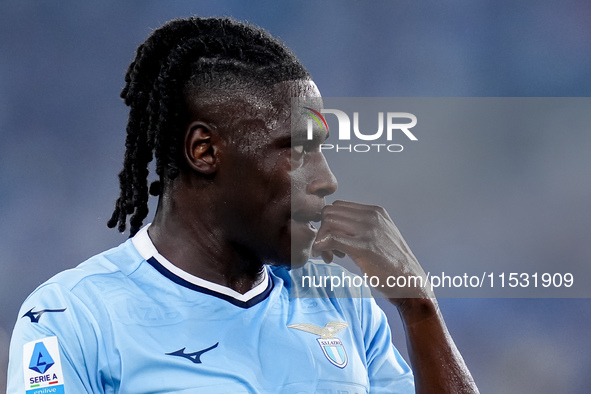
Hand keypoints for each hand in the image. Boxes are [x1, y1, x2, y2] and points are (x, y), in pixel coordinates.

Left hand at [312, 200, 433, 302]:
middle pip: (330, 212)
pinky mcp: (363, 247)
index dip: (329, 222)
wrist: (410, 283)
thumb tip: (336, 229)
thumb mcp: (381, 236)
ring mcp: (368, 230)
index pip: (338, 206)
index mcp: (376, 212)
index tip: (332, 240)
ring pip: (328, 223)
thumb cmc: (392, 265)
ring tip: (330, 255)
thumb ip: (362, 227)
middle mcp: (372, 217)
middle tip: (327, 249)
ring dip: (322, 239)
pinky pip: (331, 238)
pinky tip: (327, 257)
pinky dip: (322, 247)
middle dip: (323, 229)